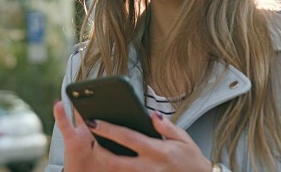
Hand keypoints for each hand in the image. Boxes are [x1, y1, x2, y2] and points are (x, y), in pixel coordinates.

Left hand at [54, 100, 211, 171]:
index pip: (127, 138)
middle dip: (98, 151)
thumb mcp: (183, 139)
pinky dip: (116, 170)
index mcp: (157, 151)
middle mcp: (148, 167)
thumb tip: (152, 115)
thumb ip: (166, 127)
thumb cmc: (192, 161)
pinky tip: (110, 163)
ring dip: (104, 162)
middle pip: (114, 161)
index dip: (108, 129)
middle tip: (89, 141)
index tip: (92, 121)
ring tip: (96, 150)